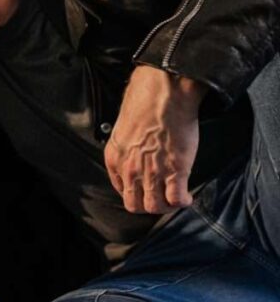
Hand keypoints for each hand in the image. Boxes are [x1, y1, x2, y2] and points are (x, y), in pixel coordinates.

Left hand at [105, 66, 205, 213]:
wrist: (163, 95)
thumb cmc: (144, 106)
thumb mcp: (122, 132)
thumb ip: (125, 150)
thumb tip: (133, 157)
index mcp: (115, 160)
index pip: (122, 191)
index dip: (136, 194)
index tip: (146, 190)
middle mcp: (131, 170)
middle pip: (136, 205)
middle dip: (149, 205)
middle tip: (161, 198)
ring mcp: (152, 172)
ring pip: (155, 206)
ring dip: (166, 206)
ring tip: (174, 198)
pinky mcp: (175, 171)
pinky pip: (176, 199)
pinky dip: (182, 202)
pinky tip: (186, 196)